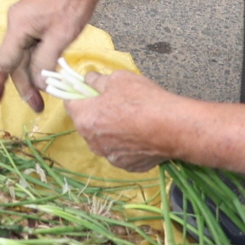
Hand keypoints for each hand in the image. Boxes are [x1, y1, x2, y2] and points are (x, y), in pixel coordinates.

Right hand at [0, 0, 103, 112]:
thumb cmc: (73, 4)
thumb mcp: (60, 37)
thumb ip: (45, 63)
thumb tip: (38, 84)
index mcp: (18, 25)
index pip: (3, 61)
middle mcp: (16, 21)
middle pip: (14, 60)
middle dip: (23, 85)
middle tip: (37, 106)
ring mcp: (25, 19)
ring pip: (23, 53)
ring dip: (31, 74)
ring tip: (42, 94)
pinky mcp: (36, 17)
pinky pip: (30, 45)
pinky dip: (35, 61)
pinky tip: (44, 71)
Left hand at [65, 72, 182, 170]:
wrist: (174, 127)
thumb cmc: (143, 100)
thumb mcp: (118, 78)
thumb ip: (97, 80)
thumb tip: (88, 81)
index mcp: (85, 119)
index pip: (70, 103)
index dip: (77, 94)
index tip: (87, 90)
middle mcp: (93, 142)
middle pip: (86, 123)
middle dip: (96, 112)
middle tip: (115, 102)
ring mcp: (110, 157)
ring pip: (103, 139)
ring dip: (110, 130)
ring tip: (130, 119)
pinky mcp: (127, 166)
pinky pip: (120, 151)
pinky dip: (125, 144)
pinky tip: (140, 134)